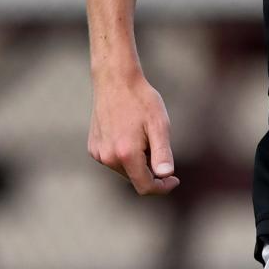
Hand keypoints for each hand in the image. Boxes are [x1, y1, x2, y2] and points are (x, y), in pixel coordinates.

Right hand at [88, 71, 178, 194]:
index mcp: (126, 154)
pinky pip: (114, 160)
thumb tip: (166, 175)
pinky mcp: (93, 147)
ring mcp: (98, 153)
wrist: (116, 80)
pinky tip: (129, 133)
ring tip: (142, 134)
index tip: (174, 179)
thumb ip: (162, 152)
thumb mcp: (159, 124)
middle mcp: (108, 158)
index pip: (145, 186)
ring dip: (138, 161)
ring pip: (124, 169)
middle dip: (150, 170)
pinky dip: (125, 154)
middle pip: (135, 178)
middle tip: (157, 142)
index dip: (162, 187)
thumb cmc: (142, 100)